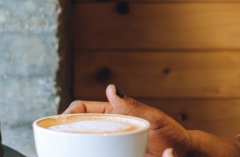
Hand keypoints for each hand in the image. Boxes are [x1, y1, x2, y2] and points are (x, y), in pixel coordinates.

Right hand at [64, 84, 193, 156]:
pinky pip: (97, 155)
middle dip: (65, 131)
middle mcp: (109, 129)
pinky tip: (80, 156)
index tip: (61, 122)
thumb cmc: (172, 133)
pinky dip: (87, 155)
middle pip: (79, 127)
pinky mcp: (116, 154)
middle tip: (57, 140)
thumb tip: (111, 89)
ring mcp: (111, 144)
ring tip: (64, 151)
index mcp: (114, 113)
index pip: (84, 109)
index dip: (69, 113)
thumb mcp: (155, 118)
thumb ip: (134, 105)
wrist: (182, 153)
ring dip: (73, 146)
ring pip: (86, 144)